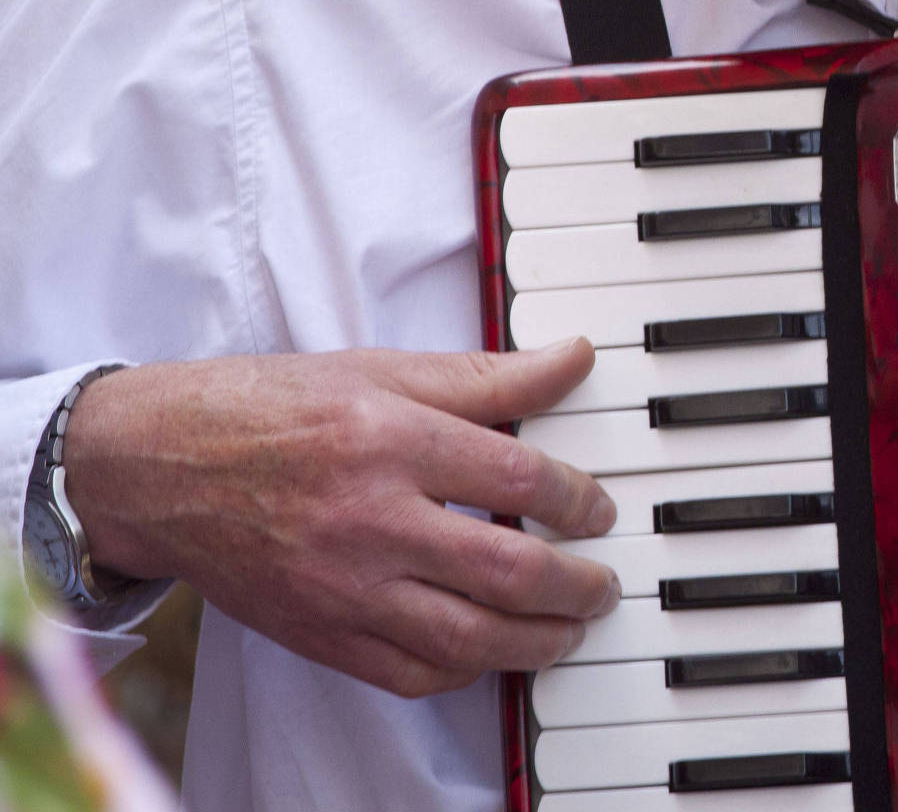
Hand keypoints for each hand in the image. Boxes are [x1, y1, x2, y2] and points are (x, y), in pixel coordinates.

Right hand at [65, 342, 620, 697]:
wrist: (158, 467)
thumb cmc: (271, 410)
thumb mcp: (382, 370)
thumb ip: (486, 376)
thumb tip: (572, 359)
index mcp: (390, 441)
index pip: (519, 479)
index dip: (579, 499)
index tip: (598, 508)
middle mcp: (370, 520)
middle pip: (507, 570)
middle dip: (578, 585)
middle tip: (604, 582)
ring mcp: (342, 586)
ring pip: (468, 637)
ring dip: (538, 640)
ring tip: (570, 627)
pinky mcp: (318, 634)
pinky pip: (411, 674)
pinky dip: (467, 670)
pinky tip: (492, 650)